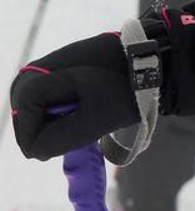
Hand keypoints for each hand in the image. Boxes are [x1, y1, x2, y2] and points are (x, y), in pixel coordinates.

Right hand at [10, 33, 138, 159]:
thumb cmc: (126, 88)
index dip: (34, 138)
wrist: (154, 59)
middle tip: (66, 142)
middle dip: (43, 130)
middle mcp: (41, 67)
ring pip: (40, 106)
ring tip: (81, 126)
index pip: (24, 116)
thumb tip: (37, 150)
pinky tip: (84, 113)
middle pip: (28, 111)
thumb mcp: (94, 121)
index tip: (52, 152)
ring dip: (55, 121)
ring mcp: (53, 65)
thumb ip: (58, 140)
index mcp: (43, 75)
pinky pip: (53, 97)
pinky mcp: (67, 68)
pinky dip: (64, 111)